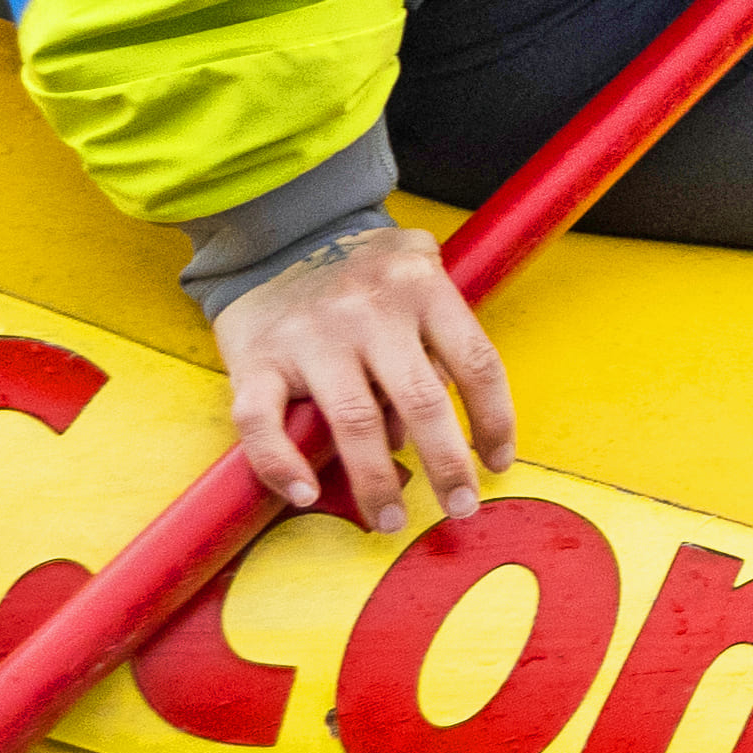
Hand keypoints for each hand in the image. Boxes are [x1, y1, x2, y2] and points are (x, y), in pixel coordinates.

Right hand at [221, 216, 507, 524]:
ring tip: (389, 519)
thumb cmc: (365, 271)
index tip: (497, 465)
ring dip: (375, 481)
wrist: (281, 233)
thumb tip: (433, 430)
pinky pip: (263, 422)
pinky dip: (281, 464)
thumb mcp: (421, 274)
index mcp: (422, 288)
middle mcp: (368, 310)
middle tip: (459, 508)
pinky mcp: (256, 357)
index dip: (495, 422)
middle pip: (421, 401)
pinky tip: (304, 494)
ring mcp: (311, 334)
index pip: (477, 363)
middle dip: (447, 465)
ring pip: (353, 421)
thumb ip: (440, 338)